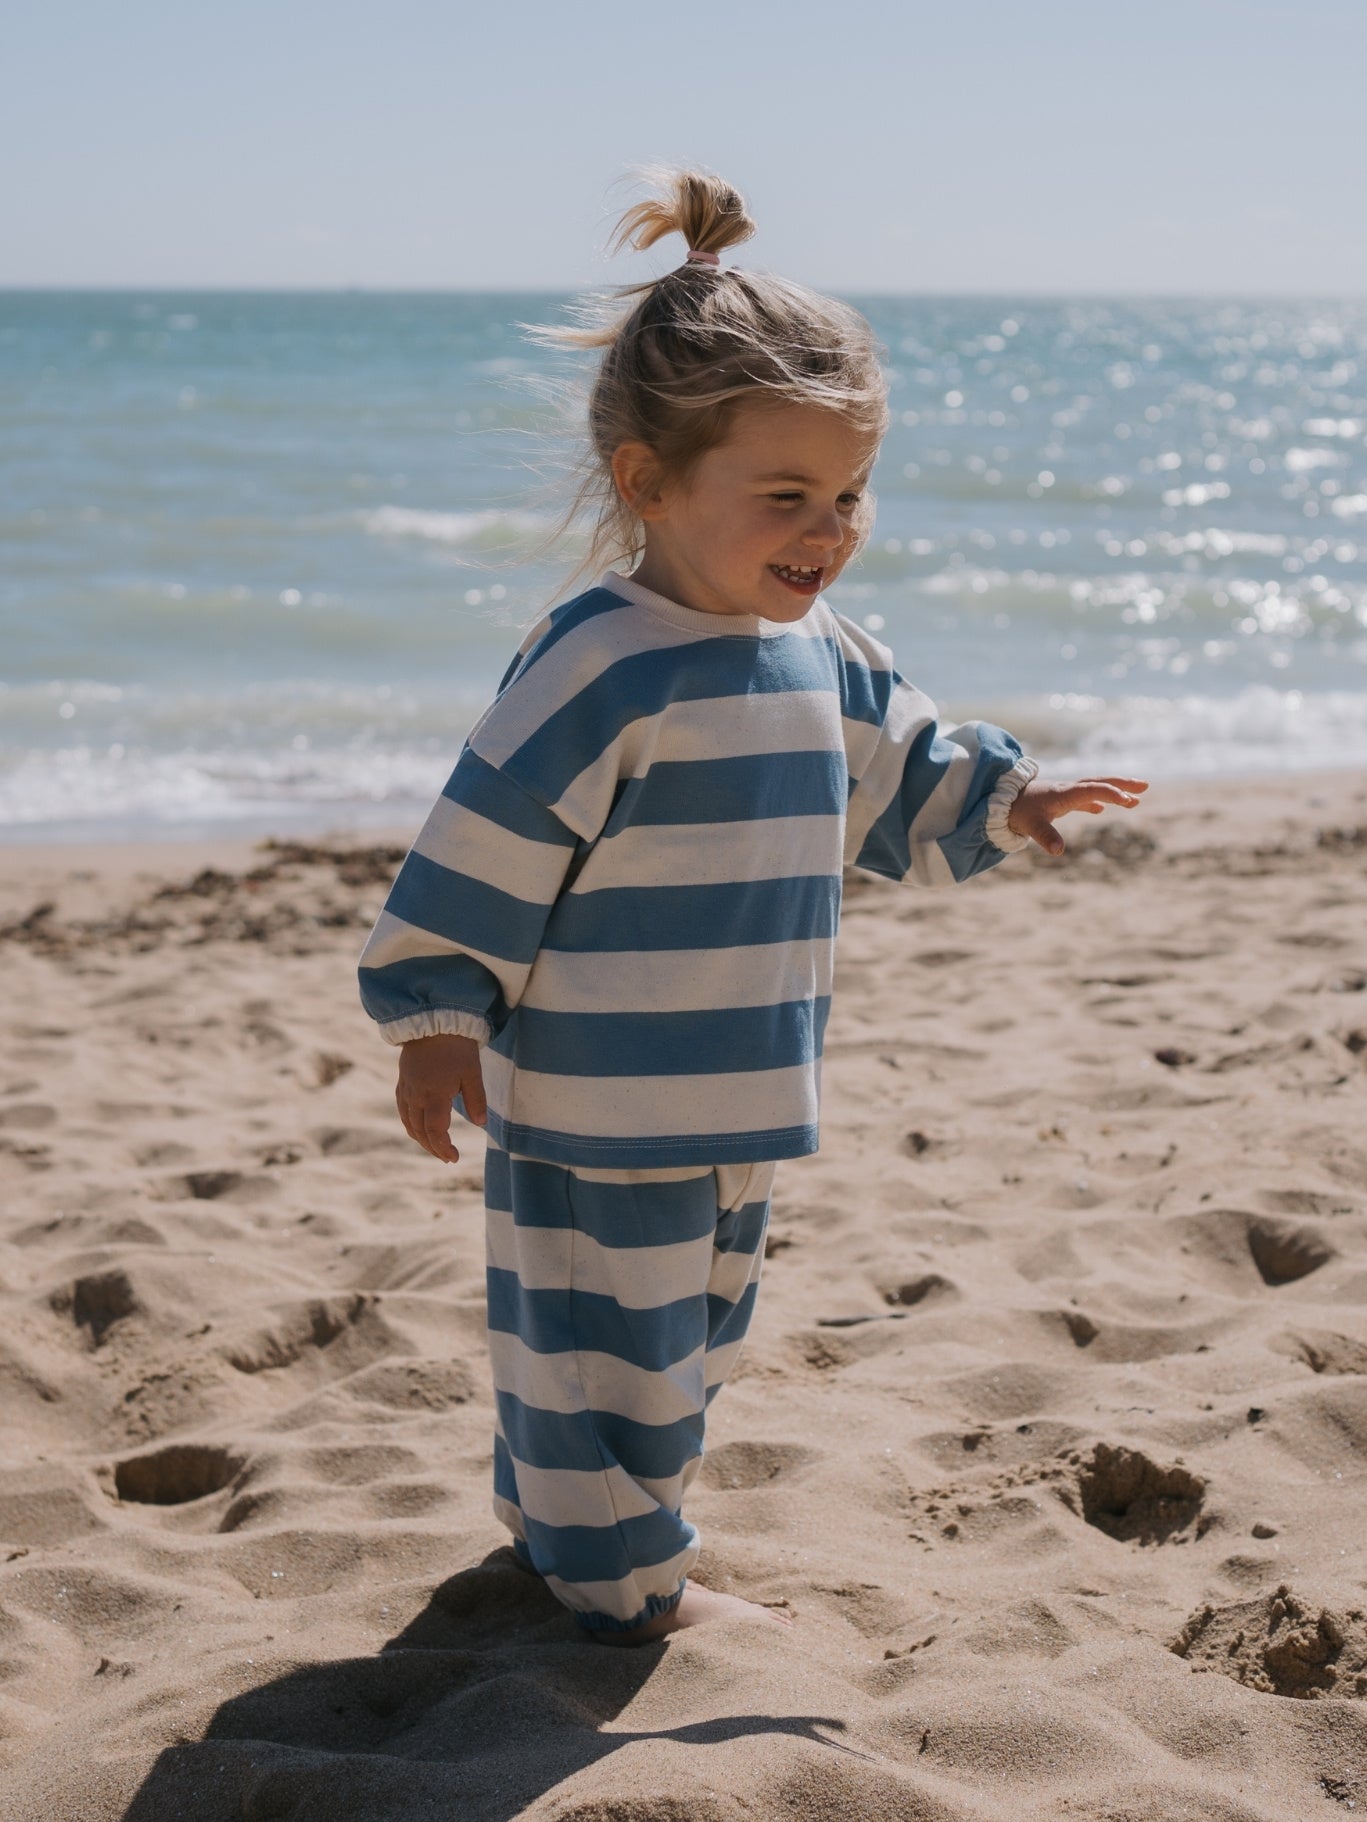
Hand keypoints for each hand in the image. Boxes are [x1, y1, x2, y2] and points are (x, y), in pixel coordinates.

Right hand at [396, 1034, 486, 1163]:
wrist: (433, 1021)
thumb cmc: (456, 1046)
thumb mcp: (472, 1072)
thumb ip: (476, 1100)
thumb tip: (481, 1124)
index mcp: (434, 1096)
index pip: (435, 1132)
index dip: (443, 1148)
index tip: (455, 1158)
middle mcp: (416, 1096)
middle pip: (420, 1132)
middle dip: (433, 1148)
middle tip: (448, 1157)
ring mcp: (406, 1090)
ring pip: (409, 1123)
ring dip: (421, 1139)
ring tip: (436, 1147)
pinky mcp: (402, 1083)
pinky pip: (403, 1111)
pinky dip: (411, 1125)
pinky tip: (420, 1128)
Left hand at [1006, 775, 1147, 857]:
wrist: (998, 800)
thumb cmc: (1015, 811)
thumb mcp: (1030, 825)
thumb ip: (1045, 836)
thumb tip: (1058, 851)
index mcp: (1064, 793)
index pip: (1092, 790)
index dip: (1111, 794)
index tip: (1129, 800)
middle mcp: (1067, 790)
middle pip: (1100, 782)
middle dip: (1123, 784)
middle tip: (1145, 786)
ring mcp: (1064, 793)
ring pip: (1095, 788)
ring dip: (1115, 791)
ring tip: (1136, 799)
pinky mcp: (1059, 799)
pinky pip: (1084, 797)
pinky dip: (1096, 800)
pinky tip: (1102, 809)